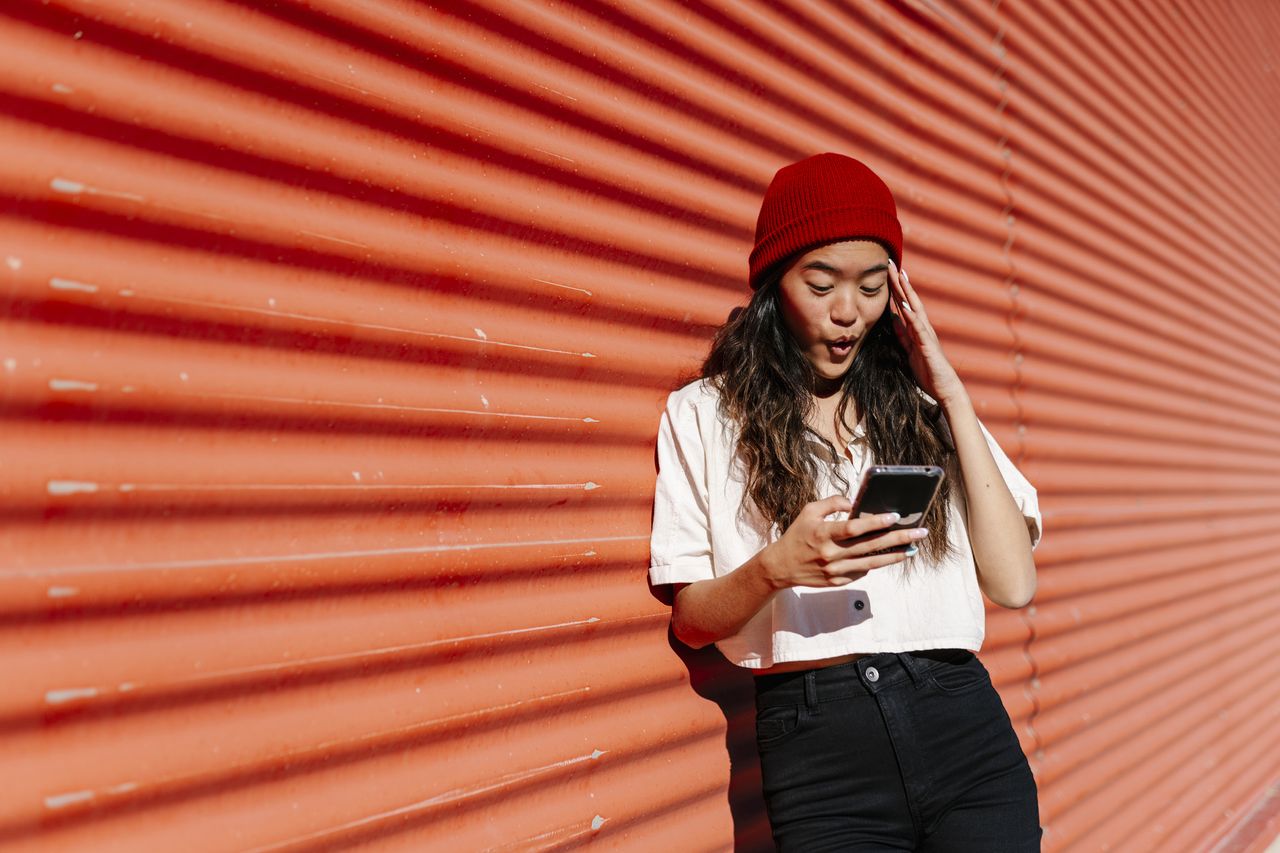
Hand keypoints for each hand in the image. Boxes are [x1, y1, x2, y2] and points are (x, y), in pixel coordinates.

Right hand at [760, 495, 929, 588]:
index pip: (854, 528)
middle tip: (918, 533)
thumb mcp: (809, 512)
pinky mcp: (838, 582)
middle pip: (871, 546)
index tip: (894, 517)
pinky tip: (888, 557)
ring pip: (872, 563)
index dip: (876, 523)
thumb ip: (832, 503)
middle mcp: (831, 554)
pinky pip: (862, 572)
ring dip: (895, 556)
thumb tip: (854, 503)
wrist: (781, 567)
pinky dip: (876, 564)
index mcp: (823, 534)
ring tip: (912, 549)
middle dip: (898, 538)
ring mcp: (835, 571)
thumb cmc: (797, 535)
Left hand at [887, 259, 965, 405]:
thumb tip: (894, 319)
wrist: (944, 389)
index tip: (886, 271)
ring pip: (915, 309)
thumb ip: (902, 335)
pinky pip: (918, 329)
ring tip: (899, 276)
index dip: (895, 288)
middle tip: (890, 263)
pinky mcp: (928, 346)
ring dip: (906, 293)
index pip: (904, 304)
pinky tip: (905, 306)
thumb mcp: (909, 350)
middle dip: (899, 282)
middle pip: (909, 300)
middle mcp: (922, 328)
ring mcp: (926, 335)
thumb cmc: (928, 371)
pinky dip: (912, 316)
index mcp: (916, 329)